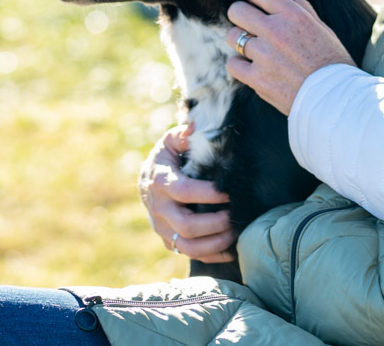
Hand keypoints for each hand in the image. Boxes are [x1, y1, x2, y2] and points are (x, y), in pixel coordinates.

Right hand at [137, 123, 236, 263]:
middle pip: (187, 226)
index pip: (185, 191)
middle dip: (216, 223)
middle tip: (236, 215)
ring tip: (235, 233)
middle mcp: (159, 208)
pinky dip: (212, 255)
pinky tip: (231, 248)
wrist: (147, 181)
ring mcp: (162, 228)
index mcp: (161, 181)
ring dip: (214, 243)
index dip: (209, 194)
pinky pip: (189, 254)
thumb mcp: (171, 142)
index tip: (230, 192)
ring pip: (187, 246)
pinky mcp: (169, 240)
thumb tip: (194, 127)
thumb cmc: (167, 158)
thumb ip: (183, 134)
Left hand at [225, 0, 356, 115]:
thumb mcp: (324, 29)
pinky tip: (252, 68)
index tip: (258, 5)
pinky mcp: (256, 78)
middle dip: (241, 16)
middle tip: (250, 26)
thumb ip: (304, 8)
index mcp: (293, 15)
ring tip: (253, 49)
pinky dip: (240, 65)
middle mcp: (275, 31)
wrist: (335, 99)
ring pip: (232, 36)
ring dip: (240, 41)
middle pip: (236, 10)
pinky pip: (232, 64)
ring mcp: (263, 55)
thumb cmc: (334, 63)